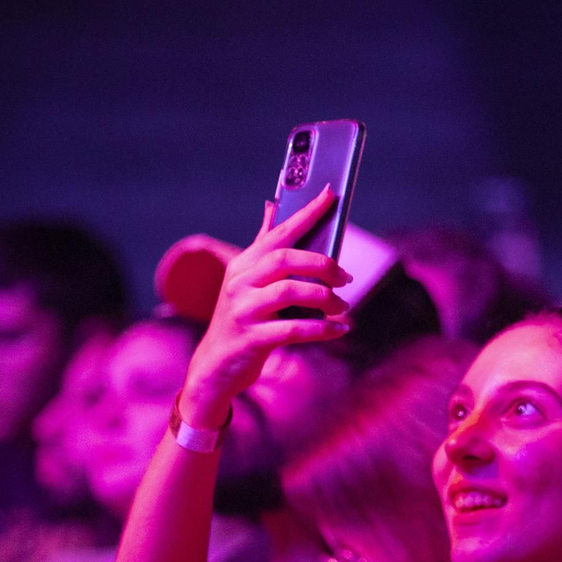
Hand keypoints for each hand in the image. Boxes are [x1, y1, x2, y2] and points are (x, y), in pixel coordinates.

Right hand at [179, 187, 353, 425]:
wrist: (215, 367)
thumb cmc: (241, 320)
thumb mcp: (246, 280)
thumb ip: (261, 245)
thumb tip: (271, 205)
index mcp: (242, 264)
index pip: (277, 232)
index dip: (305, 213)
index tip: (330, 195)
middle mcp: (239, 282)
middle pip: (285, 259)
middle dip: (322, 264)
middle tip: (346, 277)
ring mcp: (242, 310)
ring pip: (289, 291)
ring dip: (324, 298)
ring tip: (342, 306)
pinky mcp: (251, 339)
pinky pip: (293, 329)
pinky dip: (321, 329)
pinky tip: (340, 329)